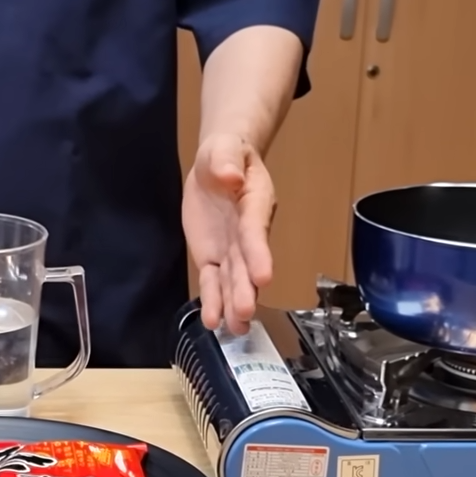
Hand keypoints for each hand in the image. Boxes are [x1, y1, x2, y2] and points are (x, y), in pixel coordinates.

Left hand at [182, 133, 276, 335]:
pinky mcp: (213, 256)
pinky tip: (214, 321)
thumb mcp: (224, 148)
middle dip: (245, 288)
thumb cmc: (227, 153)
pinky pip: (213, 280)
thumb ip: (226, 160)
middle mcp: (246, 233)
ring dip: (232, 303)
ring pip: (233, 279)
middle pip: (246, 263)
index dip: (258, 253)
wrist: (220, 163)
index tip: (263, 276)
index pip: (255, 231)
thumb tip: (230, 176)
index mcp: (254, 204)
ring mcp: (230, 248)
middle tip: (245, 313)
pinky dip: (212, 300)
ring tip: (235, 328)